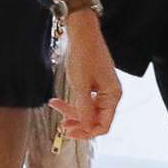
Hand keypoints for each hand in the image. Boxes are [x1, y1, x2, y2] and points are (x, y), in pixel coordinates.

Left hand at [55, 16, 121, 140]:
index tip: (70, 133)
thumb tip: (87, 128)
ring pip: (87, 110)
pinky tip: (58, 100)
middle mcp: (111, 95)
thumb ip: (84, 109)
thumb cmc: (84, 56)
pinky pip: (85, 100)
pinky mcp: (95, 84)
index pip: (104, 125)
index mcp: (112, 96)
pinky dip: (73, 102)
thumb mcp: (81, 86)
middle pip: (95, 119)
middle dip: (77, 122)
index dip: (87, 132)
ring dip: (71, 111)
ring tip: (55, 105)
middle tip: (60, 124)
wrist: (82, 33)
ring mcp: (103, 90)